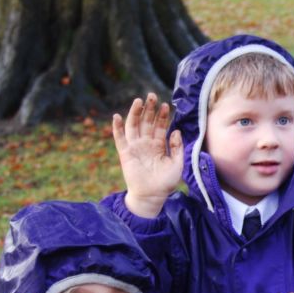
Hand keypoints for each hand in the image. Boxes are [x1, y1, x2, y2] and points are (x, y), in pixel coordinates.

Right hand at [112, 93, 183, 216]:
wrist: (152, 196)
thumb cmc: (166, 183)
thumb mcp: (177, 164)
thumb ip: (177, 147)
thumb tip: (176, 130)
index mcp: (158, 145)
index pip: (160, 126)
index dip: (162, 115)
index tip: (166, 105)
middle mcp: (146, 144)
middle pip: (146, 122)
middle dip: (149, 109)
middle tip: (152, 96)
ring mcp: (135, 147)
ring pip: (133, 126)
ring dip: (135, 113)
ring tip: (138, 101)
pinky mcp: (125, 153)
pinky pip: (120, 139)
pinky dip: (117, 128)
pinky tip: (116, 116)